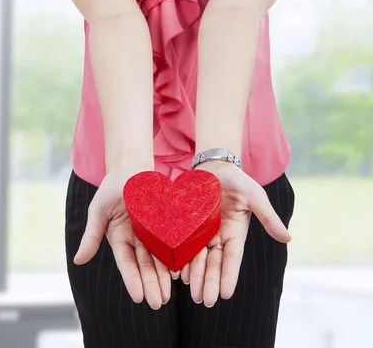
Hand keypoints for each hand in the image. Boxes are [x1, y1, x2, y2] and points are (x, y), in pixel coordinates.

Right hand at [73, 168, 171, 309]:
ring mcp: (152, 232)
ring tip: (168, 295)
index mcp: (120, 238)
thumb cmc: (112, 187)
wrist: (132, 167)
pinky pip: (172, 241)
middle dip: (151, 284)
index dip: (133, 280)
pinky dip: (175, 256)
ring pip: (159, 258)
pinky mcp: (166, 224)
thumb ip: (92, 235)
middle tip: (158, 303)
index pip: (127, 263)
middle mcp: (137, 239)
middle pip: (145, 265)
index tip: (139, 297)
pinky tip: (180, 270)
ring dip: (163, 277)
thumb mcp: (98, 210)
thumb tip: (78, 260)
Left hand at [179, 161, 291, 306]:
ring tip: (192, 294)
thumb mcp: (255, 196)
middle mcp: (219, 236)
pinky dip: (183, 259)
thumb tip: (288, 238)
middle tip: (205, 301)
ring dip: (196, 277)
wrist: (214, 166)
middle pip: (214, 263)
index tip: (225, 295)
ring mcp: (204, 232)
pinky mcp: (189, 226)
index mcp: (236, 232)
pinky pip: (185, 245)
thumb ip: (268, 217)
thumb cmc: (238, 181)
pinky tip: (178, 273)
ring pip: (199, 258)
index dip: (229, 276)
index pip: (232, 258)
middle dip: (210, 282)